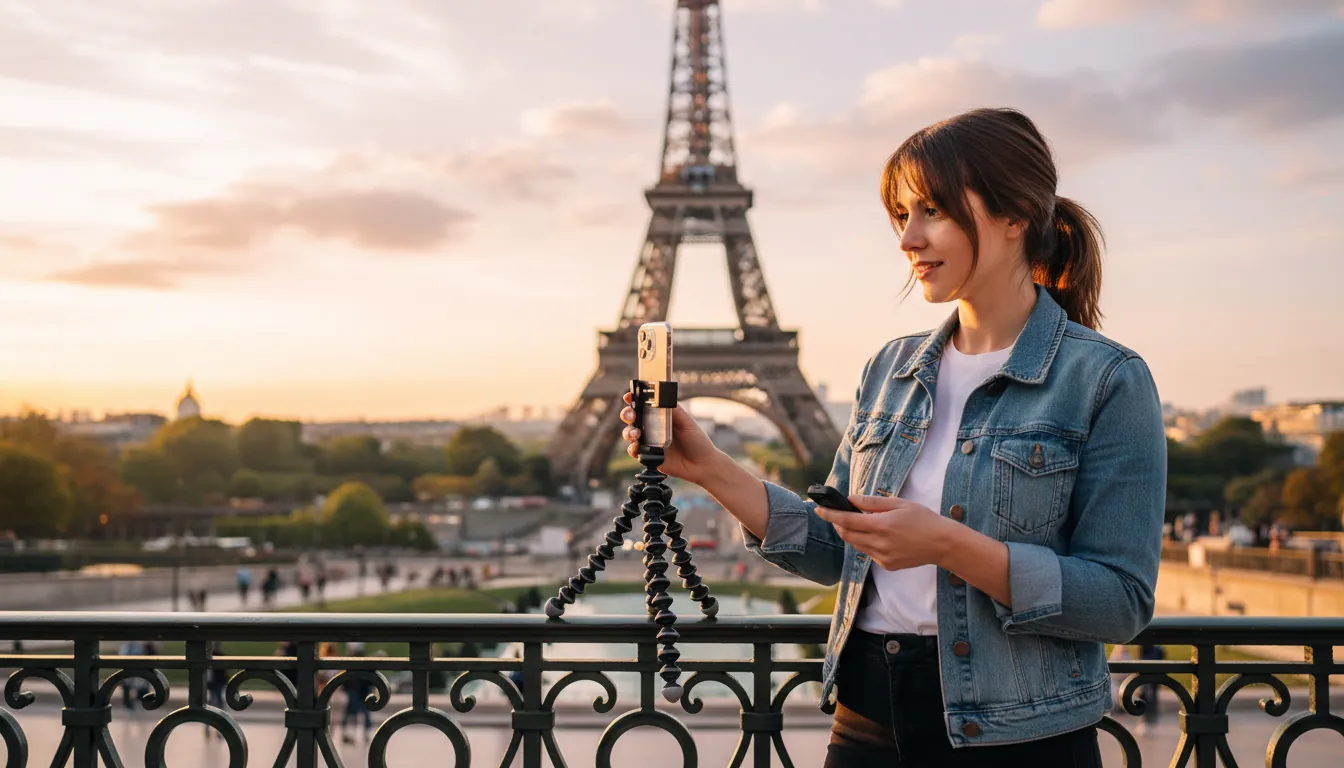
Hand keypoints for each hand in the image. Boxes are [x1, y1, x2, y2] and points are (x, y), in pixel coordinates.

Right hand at [618, 391, 725, 482]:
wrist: (702, 465)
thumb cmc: (698, 442)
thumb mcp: (687, 423)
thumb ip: (674, 411)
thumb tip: (661, 396)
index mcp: (662, 416)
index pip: (644, 404)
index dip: (634, 399)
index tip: (629, 397)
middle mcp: (653, 427)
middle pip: (632, 417)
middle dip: (627, 414)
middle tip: (632, 415)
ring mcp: (649, 442)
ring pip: (630, 433)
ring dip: (629, 431)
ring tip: (637, 434)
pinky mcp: (648, 456)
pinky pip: (634, 451)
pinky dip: (632, 448)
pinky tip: (637, 448)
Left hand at [814, 494, 954, 570]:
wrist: (942, 544)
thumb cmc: (923, 519)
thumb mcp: (898, 503)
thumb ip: (872, 503)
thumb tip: (851, 500)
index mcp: (882, 525)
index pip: (847, 520)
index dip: (830, 515)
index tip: (819, 509)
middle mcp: (880, 543)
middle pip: (847, 535)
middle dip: (838, 525)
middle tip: (836, 515)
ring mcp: (882, 557)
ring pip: (856, 545)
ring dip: (852, 534)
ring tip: (860, 523)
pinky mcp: (886, 565)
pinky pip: (868, 553)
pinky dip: (866, 543)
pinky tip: (877, 536)